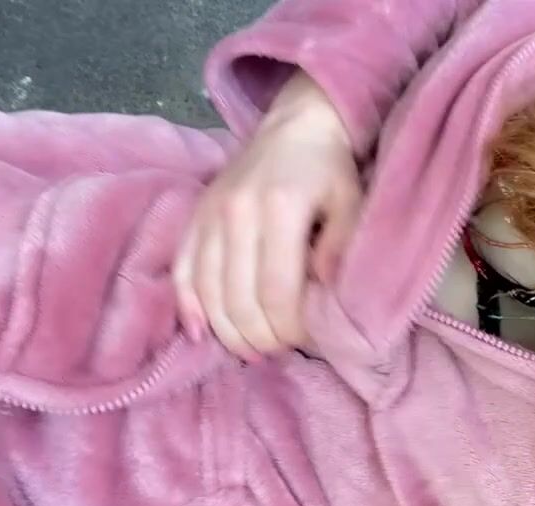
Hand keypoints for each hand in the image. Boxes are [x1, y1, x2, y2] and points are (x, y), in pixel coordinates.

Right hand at [173, 73, 360, 360]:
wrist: (295, 125)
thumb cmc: (329, 170)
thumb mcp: (352, 203)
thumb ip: (341, 248)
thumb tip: (324, 295)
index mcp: (279, 208)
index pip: (277, 292)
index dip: (289, 329)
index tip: (306, 341)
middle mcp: (237, 212)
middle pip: (239, 299)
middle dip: (261, 337)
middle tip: (280, 351)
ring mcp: (209, 214)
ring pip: (208, 292)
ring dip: (228, 332)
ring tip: (251, 351)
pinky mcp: (194, 216)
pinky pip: (182, 270)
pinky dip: (188, 307)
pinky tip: (202, 334)